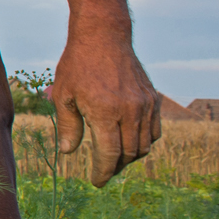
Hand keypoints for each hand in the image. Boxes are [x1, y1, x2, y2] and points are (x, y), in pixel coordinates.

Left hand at [50, 32, 160, 185]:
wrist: (103, 37)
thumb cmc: (77, 65)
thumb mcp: (64, 95)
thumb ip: (68, 126)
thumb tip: (69, 152)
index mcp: (105, 112)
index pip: (109, 154)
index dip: (102, 171)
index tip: (96, 182)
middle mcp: (130, 111)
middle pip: (129, 153)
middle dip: (115, 167)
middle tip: (103, 172)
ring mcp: (145, 105)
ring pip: (145, 144)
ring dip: (130, 157)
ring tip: (114, 160)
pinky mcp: (153, 98)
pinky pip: (154, 130)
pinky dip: (144, 141)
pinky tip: (130, 143)